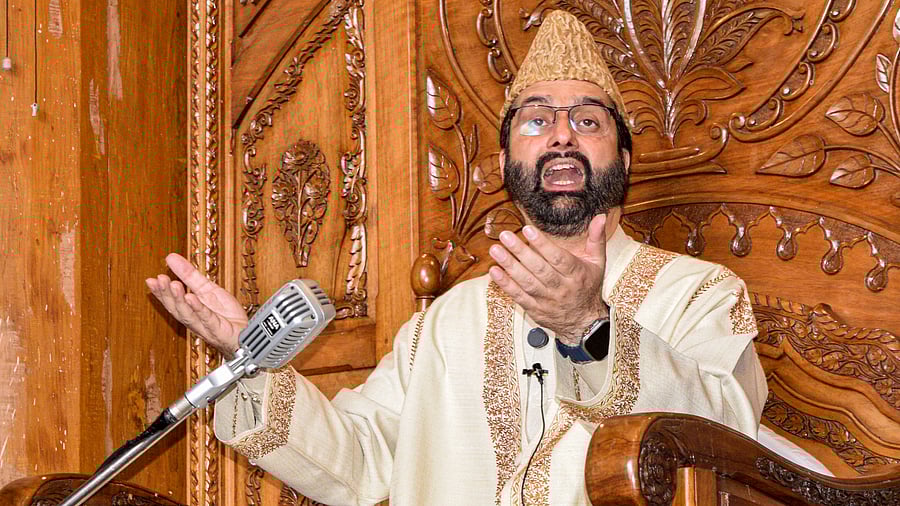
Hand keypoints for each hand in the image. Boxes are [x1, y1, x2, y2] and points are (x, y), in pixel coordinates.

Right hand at [146, 253, 247, 356]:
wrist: (245, 332)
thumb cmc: (226, 315)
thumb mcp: (208, 289)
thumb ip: (189, 275)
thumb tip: (171, 258)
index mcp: (189, 310)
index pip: (171, 301)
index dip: (160, 292)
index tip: (151, 280)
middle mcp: (194, 320)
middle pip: (176, 308)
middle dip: (166, 294)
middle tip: (159, 279)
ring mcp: (205, 326)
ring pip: (188, 314)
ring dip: (179, 299)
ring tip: (173, 285)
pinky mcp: (218, 330)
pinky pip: (207, 318)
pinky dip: (199, 309)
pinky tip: (192, 298)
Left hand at [488, 214, 608, 344]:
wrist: (583, 322)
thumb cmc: (588, 286)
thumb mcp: (597, 263)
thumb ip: (596, 239)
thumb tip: (600, 216)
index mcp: (576, 274)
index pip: (558, 258)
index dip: (543, 244)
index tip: (527, 230)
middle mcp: (561, 288)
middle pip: (539, 269)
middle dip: (520, 252)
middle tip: (505, 236)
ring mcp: (547, 300)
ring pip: (527, 282)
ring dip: (510, 266)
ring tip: (496, 250)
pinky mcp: (535, 309)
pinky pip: (519, 296)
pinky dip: (506, 284)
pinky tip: (494, 271)